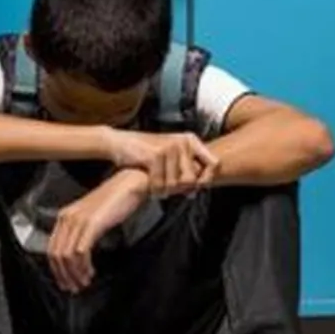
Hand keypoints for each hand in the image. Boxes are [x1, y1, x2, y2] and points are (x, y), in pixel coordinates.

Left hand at [48, 170, 150, 291]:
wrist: (129, 185)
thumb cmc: (115, 201)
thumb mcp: (92, 217)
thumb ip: (81, 232)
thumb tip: (78, 256)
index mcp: (64, 216)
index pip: (52, 248)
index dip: (56, 269)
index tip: (65, 281)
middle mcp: (67, 218)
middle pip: (57, 254)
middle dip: (64, 275)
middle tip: (73, 288)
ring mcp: (78, 220)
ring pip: (67, 256)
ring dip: (74, 274)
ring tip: (83, 283)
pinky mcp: (91, 224)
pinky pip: (80, 252)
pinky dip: (83, 266)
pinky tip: (90, 272)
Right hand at [102, 129, 219, 196]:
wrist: (120, 142)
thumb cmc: (146, 153)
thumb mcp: (170, 157)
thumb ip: (184, 171)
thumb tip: (194, 193)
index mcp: (191, 140)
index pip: (214, 163)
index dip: (206, 179)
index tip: (194, 188)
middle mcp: (183, 141)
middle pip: (192, 179)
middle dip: (178, 188)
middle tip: (167, 189)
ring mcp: (170, 147)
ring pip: (175, 184)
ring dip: (164, 190)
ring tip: (157, 187)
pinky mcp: (155, 155)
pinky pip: (160, 184)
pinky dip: (154, 190)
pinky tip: (150, 188)